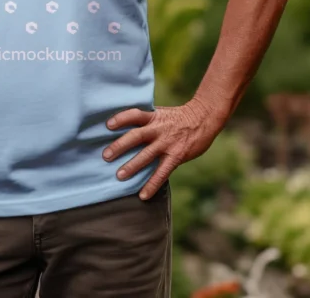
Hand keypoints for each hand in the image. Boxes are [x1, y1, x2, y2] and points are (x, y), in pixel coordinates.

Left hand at [102, 99, 223, 199]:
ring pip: (146, 155)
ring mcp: (167, 142)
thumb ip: (147, 121)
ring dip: (132, 166)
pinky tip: (143, 196)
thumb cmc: (178, 117)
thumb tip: (125, 129)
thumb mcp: (161, 114)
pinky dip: (152, 184)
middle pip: (136, 136)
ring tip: (119, 176)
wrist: (204, 118)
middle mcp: (158, 128)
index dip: (121, 119)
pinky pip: (162, 172)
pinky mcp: (176, 156)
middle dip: (120, 146)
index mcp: (153, 116)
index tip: (107, 125)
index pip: (134, 115)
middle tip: (105, 156)